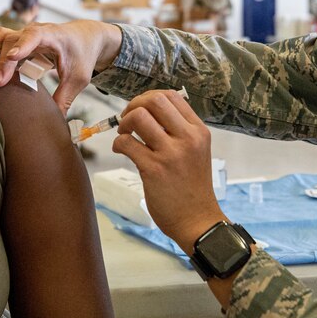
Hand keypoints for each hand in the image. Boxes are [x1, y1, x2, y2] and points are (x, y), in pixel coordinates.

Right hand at [0, 20, 122, 113]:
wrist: (83, 36)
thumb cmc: (81, 55)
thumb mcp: (78, 78)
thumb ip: (66, 97)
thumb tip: (57, 122)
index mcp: (52, 35)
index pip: (35, 37)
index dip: (24, 46)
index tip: (14, 57)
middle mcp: (34, 32)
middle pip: (12, 40)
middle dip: (1, 58)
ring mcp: (22, 35)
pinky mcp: (15, 41)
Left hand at [111, 89, 224, 248]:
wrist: (198, 221)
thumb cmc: (192, 187)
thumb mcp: (196, 151)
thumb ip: (179, 131)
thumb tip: (148, 112)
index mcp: (198, 131)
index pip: (171, 96)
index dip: (148, 98)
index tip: (140, 110)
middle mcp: (188, 138)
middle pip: (154, 101)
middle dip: (134, 105)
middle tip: (128, 121)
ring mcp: (171, 154)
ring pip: (139, 117)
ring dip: (125, 123)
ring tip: (125, 136)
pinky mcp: (154, 170)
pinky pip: (127, 143)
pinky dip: (118, 143)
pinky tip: (122, 151)